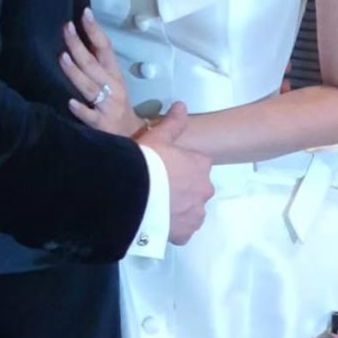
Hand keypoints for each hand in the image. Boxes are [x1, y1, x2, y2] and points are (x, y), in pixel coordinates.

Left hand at [62, 11, 136, 137]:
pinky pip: (90, 116)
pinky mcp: (102, 124)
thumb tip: (79, 40)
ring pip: (89, 87)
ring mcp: (107, 106)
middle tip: (66, 28)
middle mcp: (112, 87)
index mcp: (114, 74)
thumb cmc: (116, 103)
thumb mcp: (112, 81)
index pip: (105, 48)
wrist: (131, 136)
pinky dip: (81, 109)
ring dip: (76, 72)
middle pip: (93, 64)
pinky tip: (70, 102)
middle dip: (78, 45)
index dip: (95, 30)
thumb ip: (97, 64)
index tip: (84, 13)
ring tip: (62, 57)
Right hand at [143, 101, 213, 245]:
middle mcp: (205, 189)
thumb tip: (182, 104)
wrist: (132, 193)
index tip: (164, 169)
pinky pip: (183, 231)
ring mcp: (196, 213)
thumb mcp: (158, 137)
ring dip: (179, 209)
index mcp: (201, 165)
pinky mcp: (185, 233)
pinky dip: (174, 228)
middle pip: (196, 189)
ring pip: (191, 210)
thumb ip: (173, 123)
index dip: (180, 167)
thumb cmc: (146, 162)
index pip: (197, 165)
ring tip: (157, 207)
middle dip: (182, 189)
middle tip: (159, 189)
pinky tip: (158, 223)